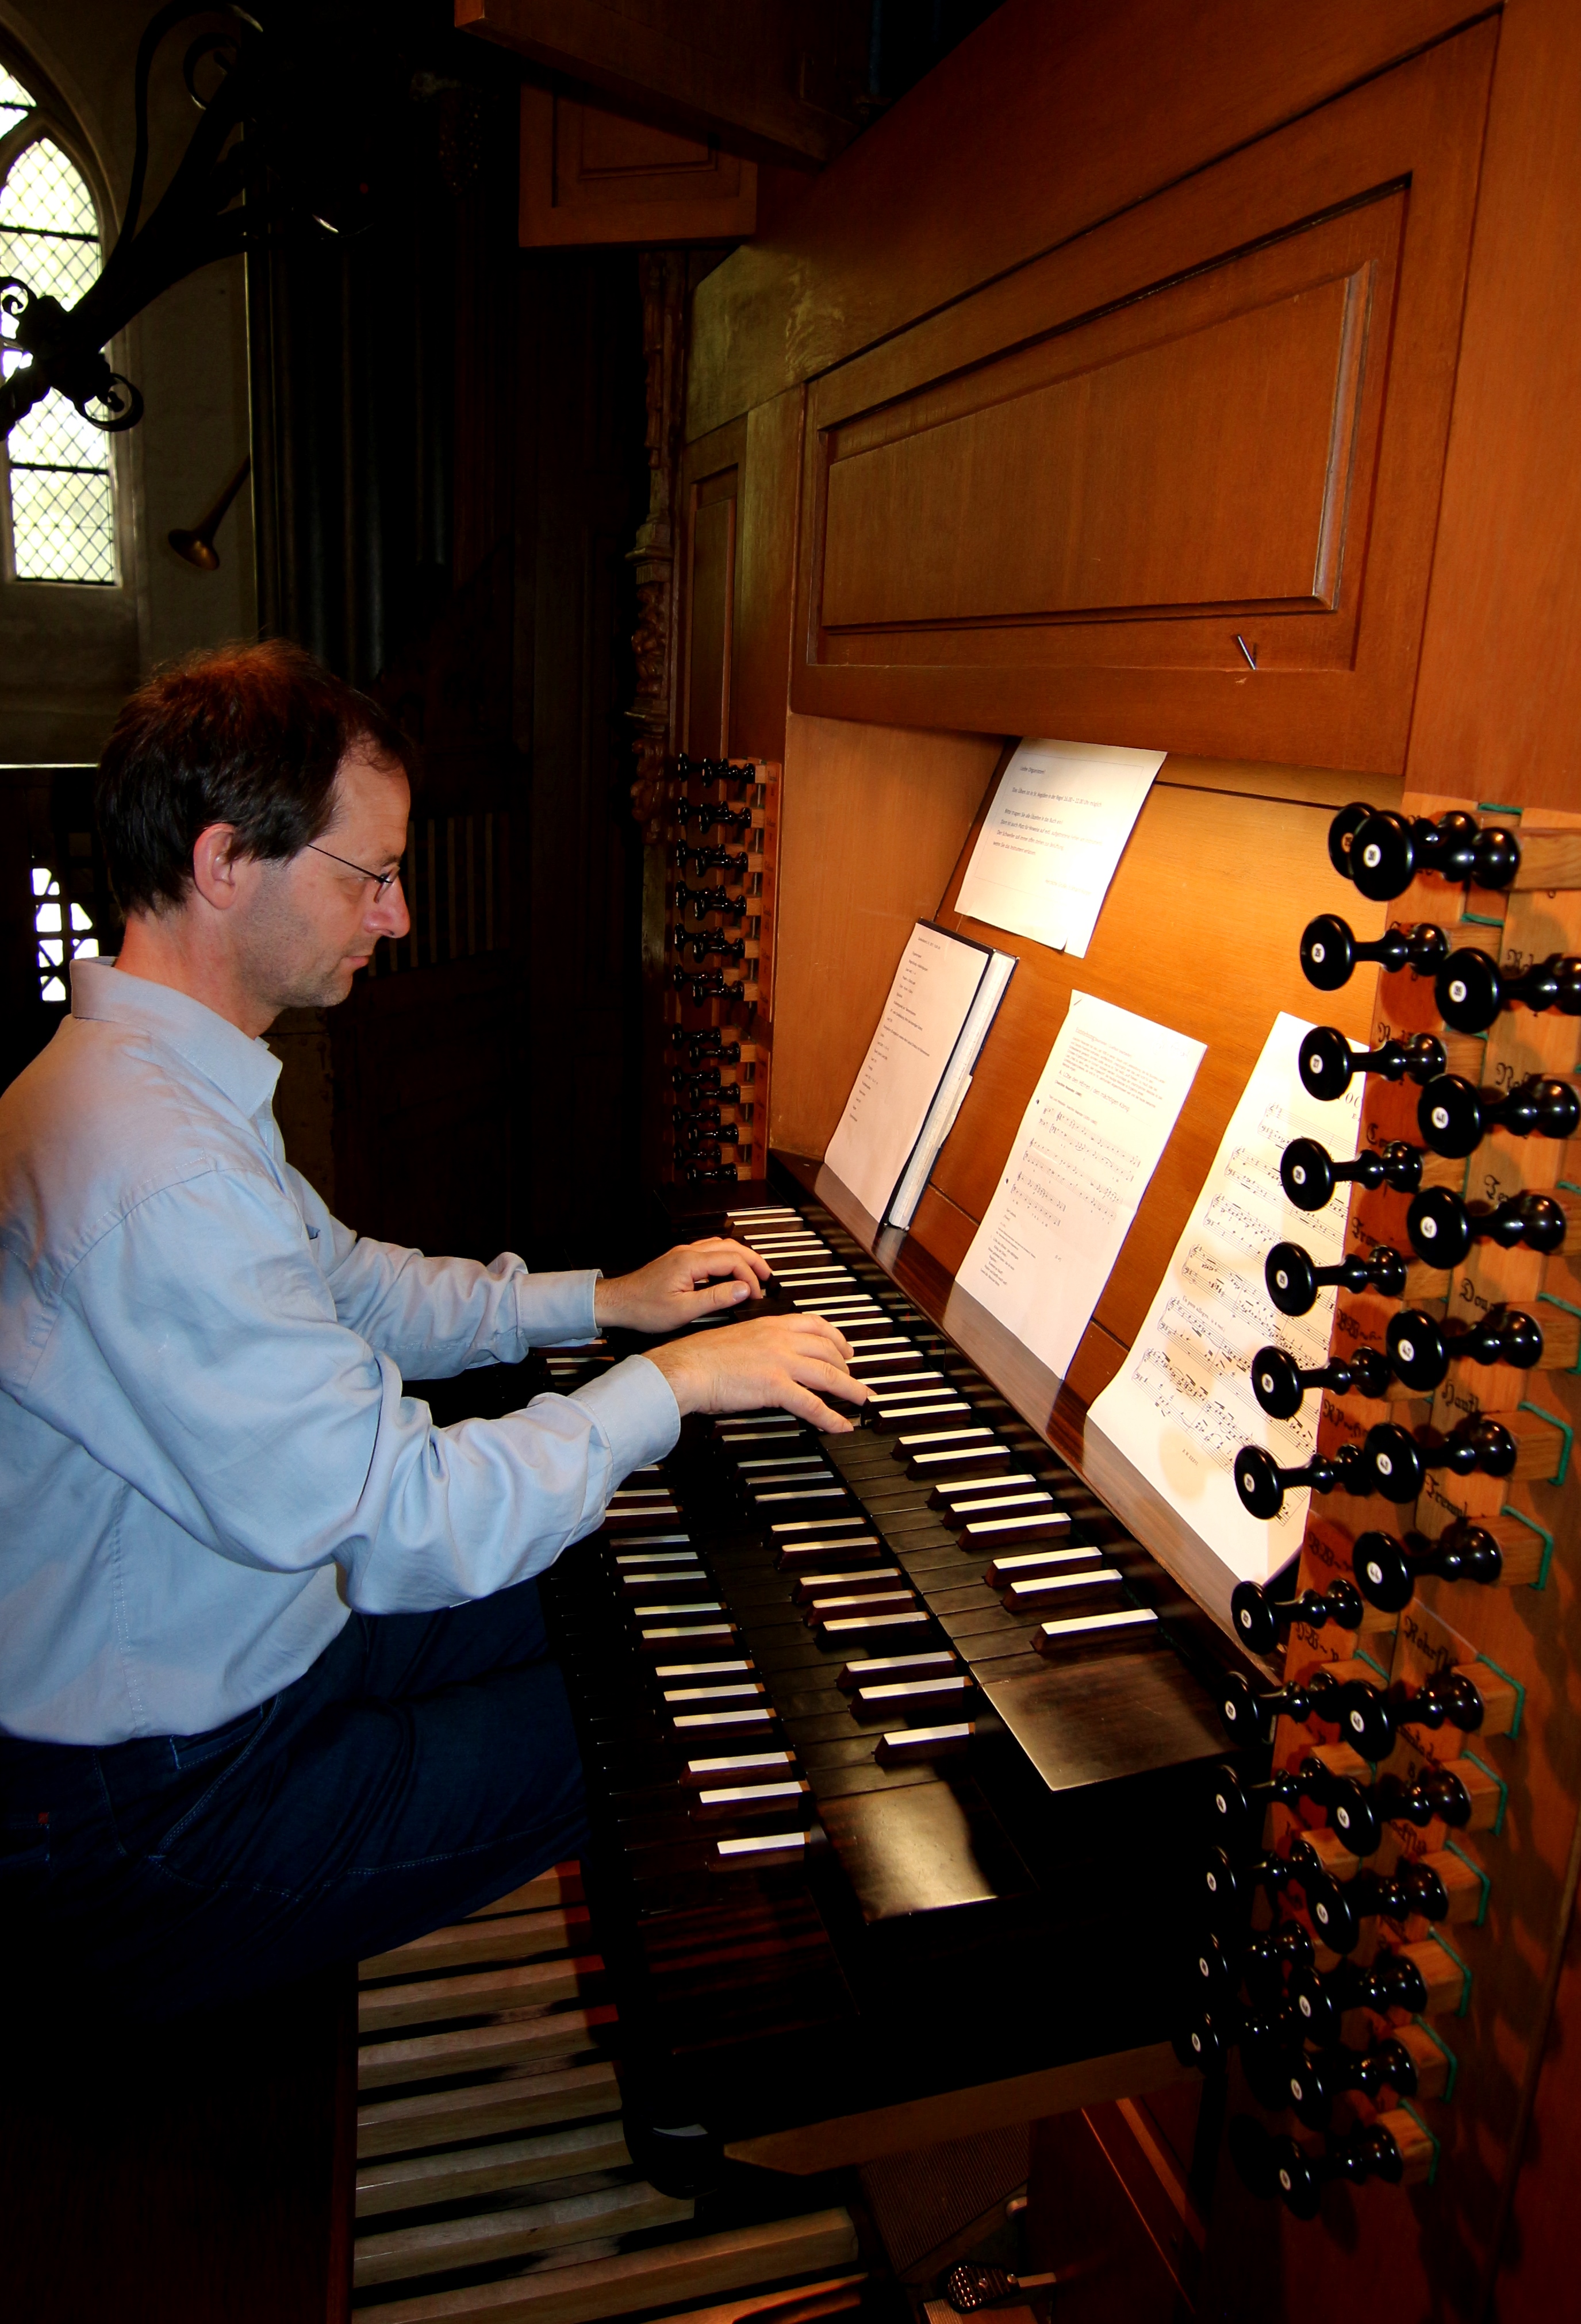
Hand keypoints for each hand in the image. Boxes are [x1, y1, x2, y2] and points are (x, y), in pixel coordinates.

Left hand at [594, 1238, 770, 1334]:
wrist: (618, 1303)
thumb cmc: (643, 1308)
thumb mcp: (683, 1310)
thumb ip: (716, 1298)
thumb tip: (742, 1290)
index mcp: (690, 1262)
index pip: (732, 1261)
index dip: (749, 1277)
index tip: (756, 1294)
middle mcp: (687, 1252)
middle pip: (731, 1247)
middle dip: (752, 1261)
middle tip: (767, 1277)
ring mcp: (683, 1254)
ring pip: (721, 1246)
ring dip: (741, 1257)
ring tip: (754, 1272)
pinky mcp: (679, 1259)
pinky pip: (710, 1251)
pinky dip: (727, 1258)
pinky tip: (730, 1270)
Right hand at [644, 1312, 870, 1431]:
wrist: (686, 1367)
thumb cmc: (701, 1356)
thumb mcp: (736, 1337)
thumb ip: (758, 1342)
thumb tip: (767, 1354)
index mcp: (770, 1324)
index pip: (815, 1324)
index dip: (837, 1337)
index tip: (846, 1348)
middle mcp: (781, 1339)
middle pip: (828, 1350)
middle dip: (847, 1366)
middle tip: (854, 1379)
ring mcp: (781, 1361)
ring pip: (829, 1375)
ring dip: (850, 1390)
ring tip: (862, 1401)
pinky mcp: (775, 1386)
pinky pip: (812, 1403)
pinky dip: (830, 1417)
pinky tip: (840, 1425)